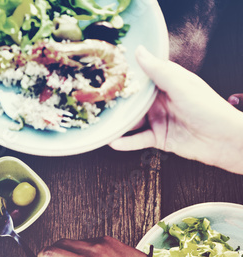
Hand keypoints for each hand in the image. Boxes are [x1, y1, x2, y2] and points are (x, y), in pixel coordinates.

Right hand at [109, 46, 242, 173]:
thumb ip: (158, 70)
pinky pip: (138, 140)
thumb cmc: (207, 108)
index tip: (108, 73)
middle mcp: (161, 100)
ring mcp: (159, 120)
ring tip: (103, 123)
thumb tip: (139, 51)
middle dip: (118, 101)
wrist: (221, 139)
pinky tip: (114, 141)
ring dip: (120, 123)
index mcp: (168, 82)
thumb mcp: (181, 85)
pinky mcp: (159, 139)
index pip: (143, 76)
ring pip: (134, 121)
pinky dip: (126, 142)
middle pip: (134, 100)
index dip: (127, 75)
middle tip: (99, 101)